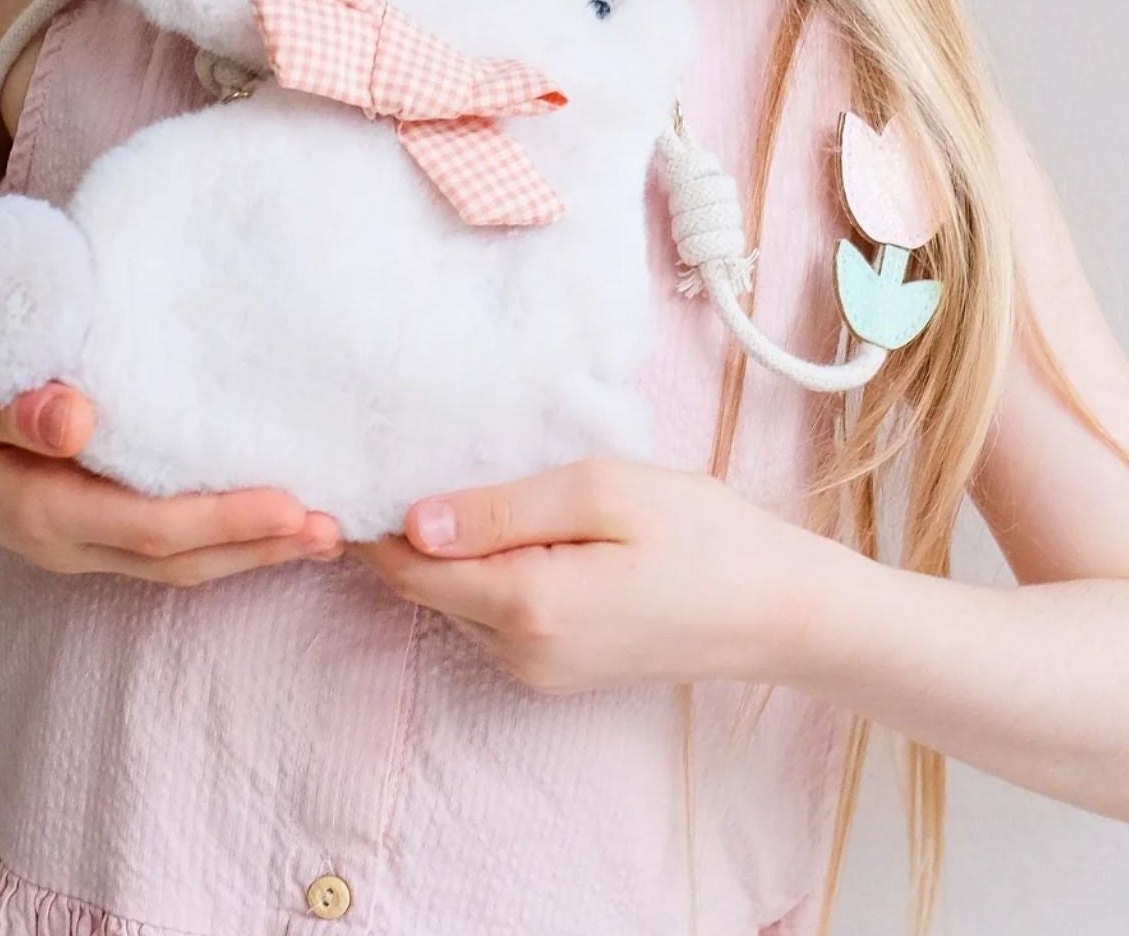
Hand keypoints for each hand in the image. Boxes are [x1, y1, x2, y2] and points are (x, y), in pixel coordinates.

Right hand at [0, 350, 343, 584]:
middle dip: (260, 547)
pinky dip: (220, 539)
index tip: (293, 504)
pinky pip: (162, 547)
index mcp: (40, 509)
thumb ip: (14, 406)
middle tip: (339, 527)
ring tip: (325, 532)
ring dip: (251, 552)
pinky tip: (267, 519)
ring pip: (176, 564)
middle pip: (179, 560)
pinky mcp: (86, 528)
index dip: (227, 521)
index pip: (152, 528)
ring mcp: (77, 543)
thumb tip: (77, 418)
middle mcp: (67, 541)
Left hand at [346, 457, 794, 693]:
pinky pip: (493, 617)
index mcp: (524, 605)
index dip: (373, 524)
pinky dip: (483, 574)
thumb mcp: (602, 493)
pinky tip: (509, 526)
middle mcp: (518, 652)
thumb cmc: (700, 536)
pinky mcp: (559, 670)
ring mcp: (538, 671)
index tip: (353, 469)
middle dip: (405, 535)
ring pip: (458, 603)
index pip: (409, 569)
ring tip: (460, 481)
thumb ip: (503, 508)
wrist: (774, 611)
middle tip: (400, 457)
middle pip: (426, 589)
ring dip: (448, 554)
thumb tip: (414, 520)